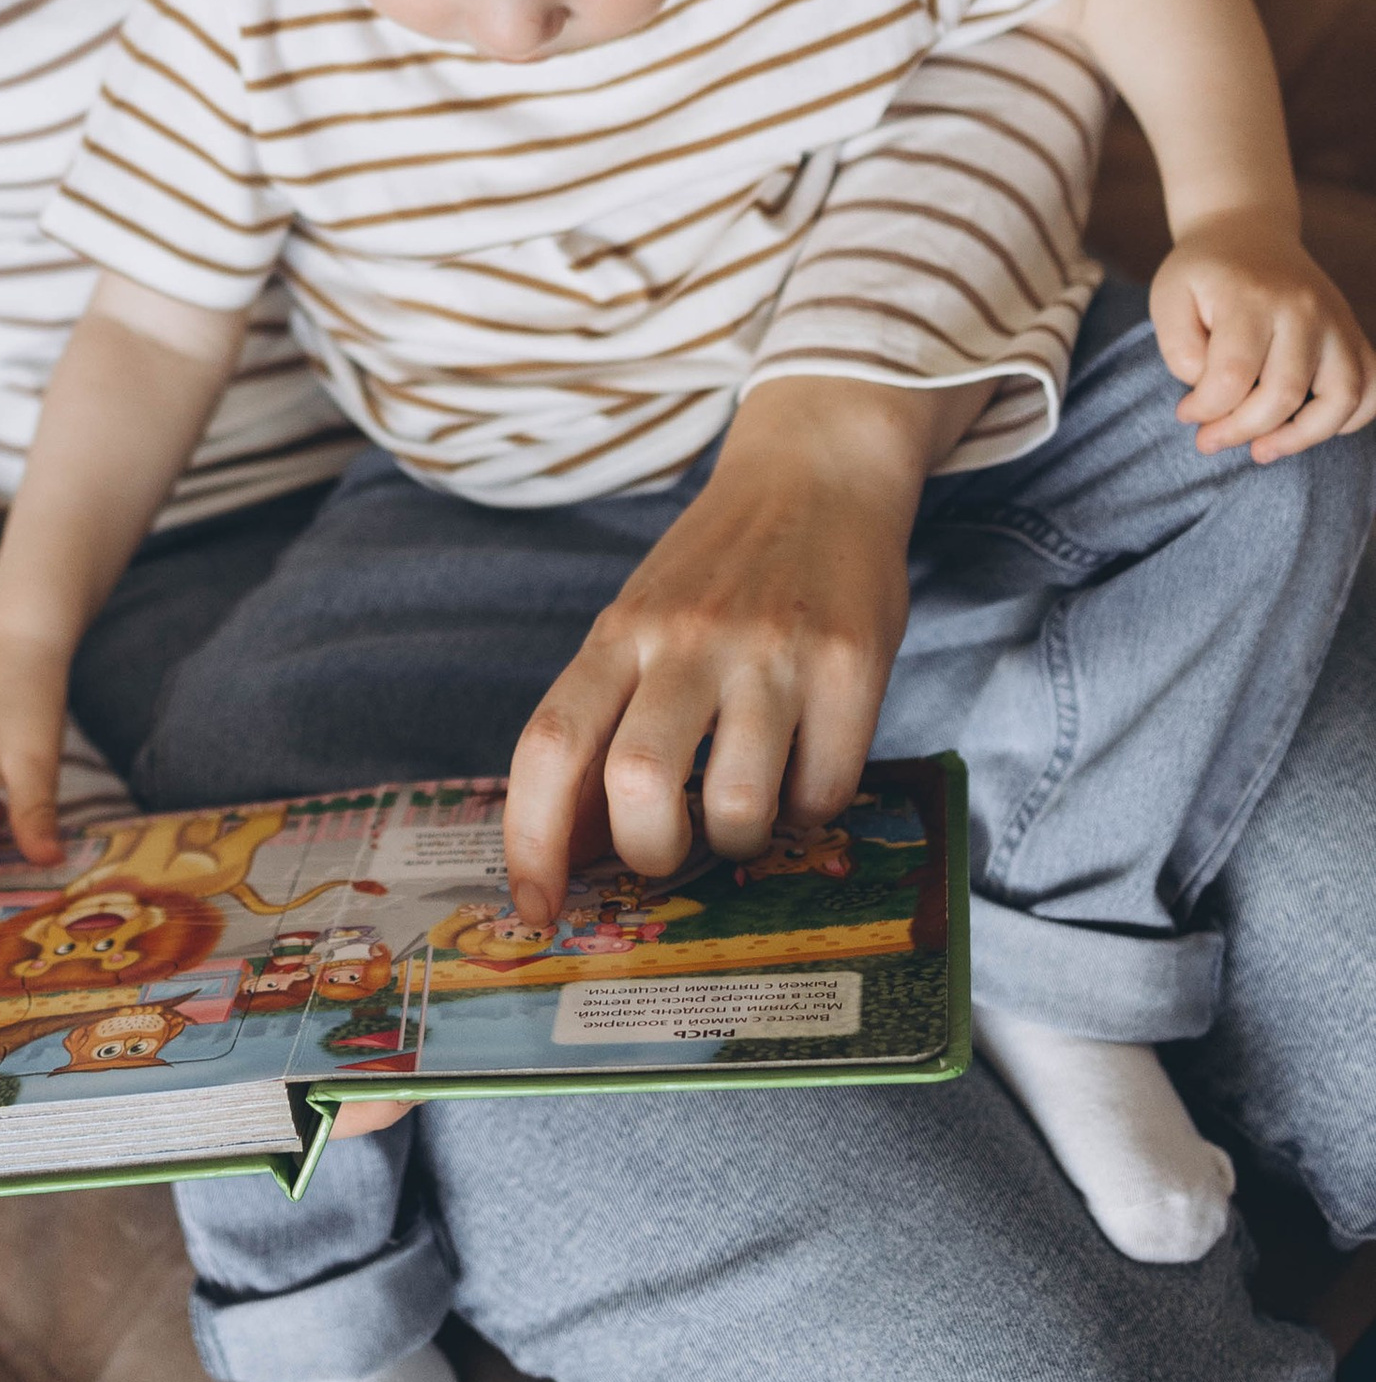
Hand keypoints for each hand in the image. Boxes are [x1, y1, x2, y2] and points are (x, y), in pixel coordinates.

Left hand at [501, 378, 953, 928]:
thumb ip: (604, 720)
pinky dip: (810, 810)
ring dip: (739, 840)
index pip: (548, 746)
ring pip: (737, 808)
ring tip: (747, 806)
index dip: (530, 841)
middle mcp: (686, 641)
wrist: (817, 471)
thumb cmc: (715, 572)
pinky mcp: (851, 665)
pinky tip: (804, 771)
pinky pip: (824, 792)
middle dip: (649, 854)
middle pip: (635, 786)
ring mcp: (771, 653)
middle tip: (671, 847)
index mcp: (618, 635)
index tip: (536, 910)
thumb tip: (567, 846)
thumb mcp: (637, 625)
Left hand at [1151, 212, 1375, 460]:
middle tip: (1209, 441)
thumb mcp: (1169, 298)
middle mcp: (1303, 309)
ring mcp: (1336, 322)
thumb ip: (1179, 348)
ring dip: (1300, 438)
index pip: (1232, 376)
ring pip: (1342, 398)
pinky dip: (1349, 419)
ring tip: (1261, 450)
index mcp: (1251, 298)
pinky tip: (1308, 426)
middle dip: (1241, 431)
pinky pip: (1371, 389)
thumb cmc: (1204, 275)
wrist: (1247, 233)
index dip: (1205, 409)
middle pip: (1284, 393)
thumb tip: (1210, 392)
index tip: (1186, 414)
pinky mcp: (1354, 334)